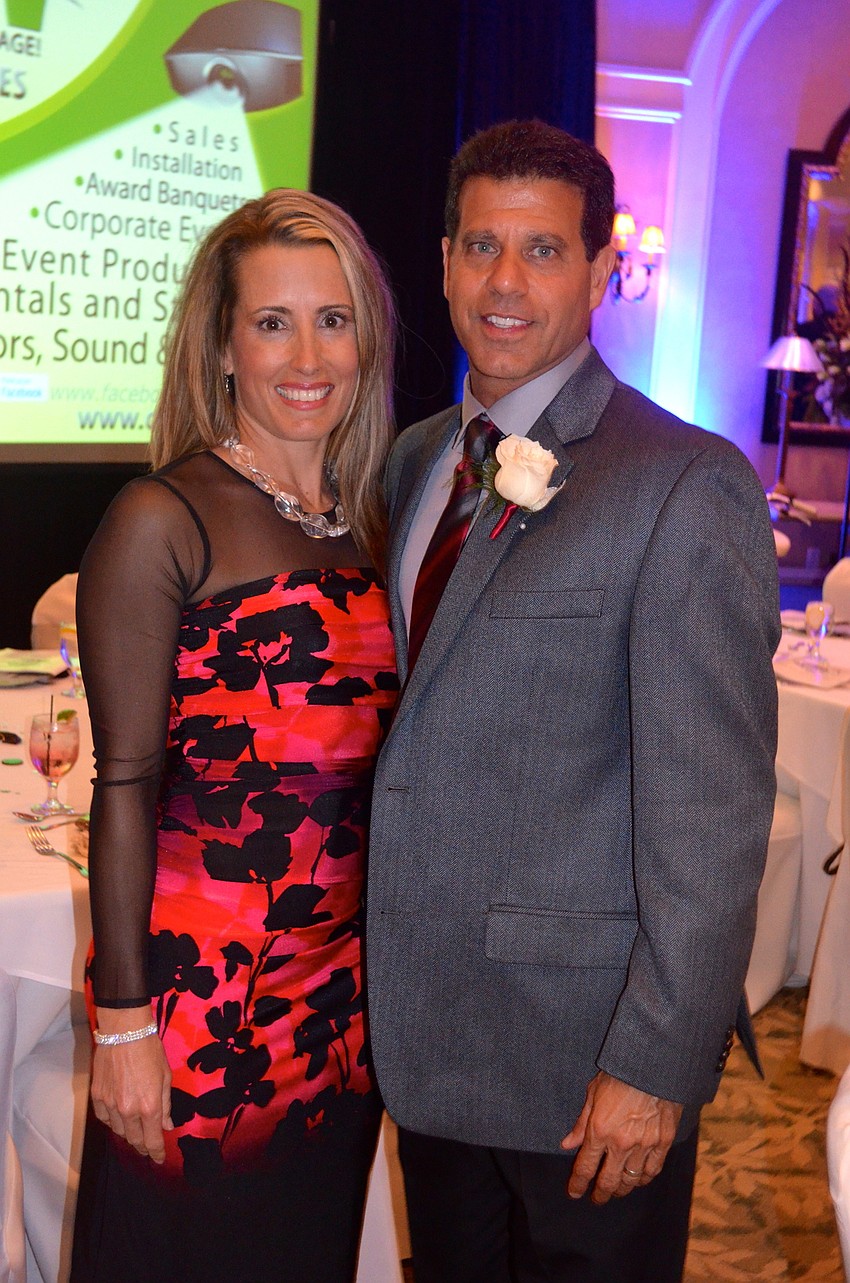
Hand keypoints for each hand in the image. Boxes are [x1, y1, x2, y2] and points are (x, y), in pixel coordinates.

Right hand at [90, 1006, 172, 1163]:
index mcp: (149, 1106)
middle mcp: (128, 1110)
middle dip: (143, 1147)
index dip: (156, 1153)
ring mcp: (110, 1104)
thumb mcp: (165, 1076)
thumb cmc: (150, 1050)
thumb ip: (166, 1104)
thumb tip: (168, 1125)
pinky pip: (104, 1118)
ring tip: (134, 1131)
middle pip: (134, 1140)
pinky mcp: (97, 1096)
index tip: (159, 1159)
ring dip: (128, 1134)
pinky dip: (112, 1122)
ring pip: (118, 1131)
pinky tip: (118, 1118)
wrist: (124, 1032)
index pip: (152, 1140)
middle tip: (148, 1148)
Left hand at [561, 1071, 682, 1203]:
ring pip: (632, 1180)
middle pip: (609, 1181)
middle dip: (601, 1194)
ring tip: (617, 1189)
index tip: (574, 1193)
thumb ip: (581, 1123)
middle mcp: (621, 1142)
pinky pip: (653, 1170)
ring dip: (622, 1188)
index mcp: (600, 1130)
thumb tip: (568, 1144)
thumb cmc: (619, 1075)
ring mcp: (645, 1144)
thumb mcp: (593, 1093)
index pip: (585, 1167)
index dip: (578, 1184)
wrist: (653, 1065)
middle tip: (597, 1198)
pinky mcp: (664, 1142)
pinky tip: (638, 1179)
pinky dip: (644, 1179)